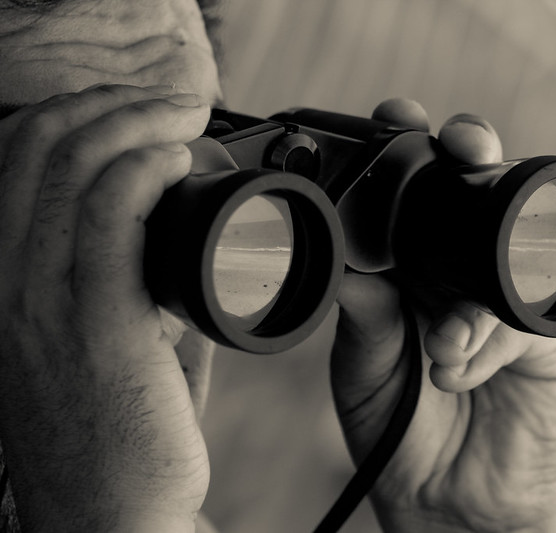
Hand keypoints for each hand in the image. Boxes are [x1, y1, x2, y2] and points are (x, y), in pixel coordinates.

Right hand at [0, 85, 211, 531]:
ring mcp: (44, 300)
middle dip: (114, 102)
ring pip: (74, 166)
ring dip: (136, 120)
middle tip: (175, 102)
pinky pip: (108, 214)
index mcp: (7, 277)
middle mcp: (10, 279)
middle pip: (42, 144)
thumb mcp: (95, 340)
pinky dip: (144, 166)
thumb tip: (171, 232)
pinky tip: (179, 155)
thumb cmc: (114, 427)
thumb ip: (120, 282)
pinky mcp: (97, 323)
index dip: (79, 112)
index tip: (141, 109)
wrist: (111, 514)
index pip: (17, 156)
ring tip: (187, 114)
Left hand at [331, 99, 555, 531]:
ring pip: (506, 245)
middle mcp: (455, 271)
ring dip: (470, 290)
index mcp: (406, 269)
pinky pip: (524, 311)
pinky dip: (488, 336)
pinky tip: (461, 369)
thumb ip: (365, 316)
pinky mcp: (542, 333)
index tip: (395, 117)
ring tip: (440, 351)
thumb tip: (354, 264)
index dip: (405, 153)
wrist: (453, 501)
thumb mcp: (363, 371)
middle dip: (467, 158)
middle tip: (461, 146)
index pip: (409, 197)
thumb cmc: (398, 432)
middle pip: (469, 195)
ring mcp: (502, 296)